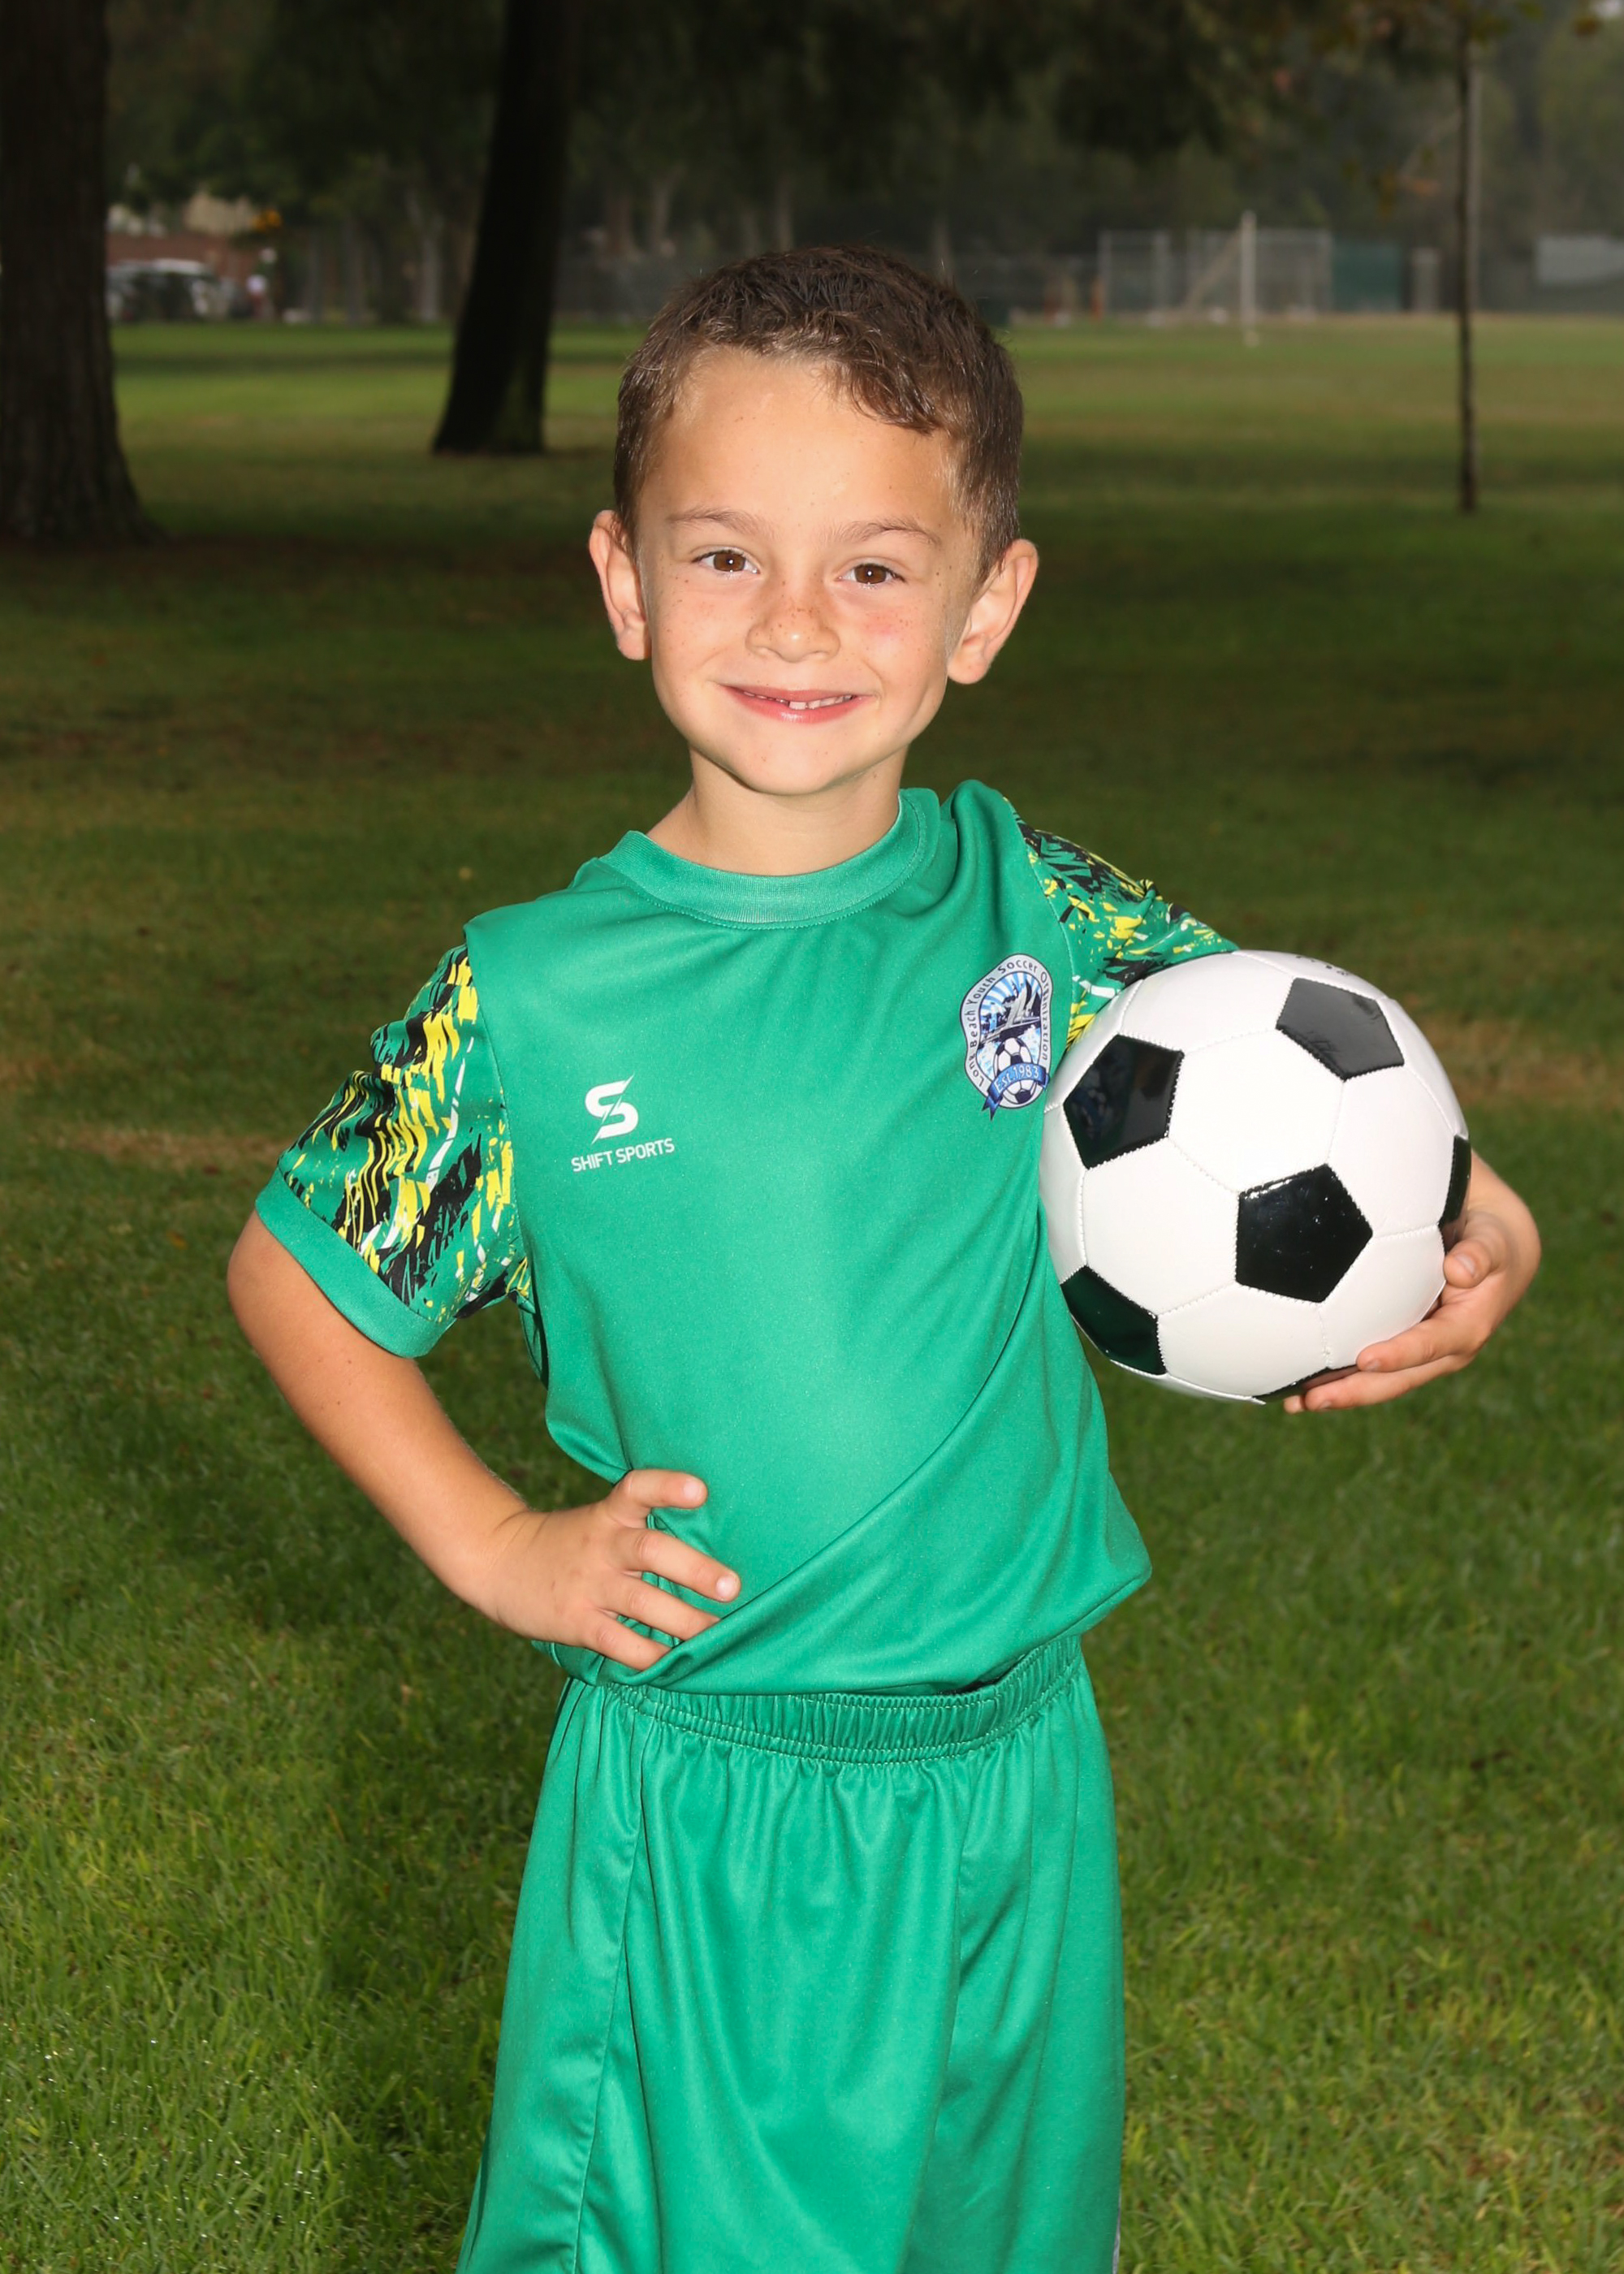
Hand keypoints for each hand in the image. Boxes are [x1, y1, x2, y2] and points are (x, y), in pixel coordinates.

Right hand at [475, 1468, 738, 1670]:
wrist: (498, 1562)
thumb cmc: (569, 1544)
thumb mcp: (600, 1524)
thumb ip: (642, 1532)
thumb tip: (711, 1557)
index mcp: (610, 1515)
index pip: (637, 1489)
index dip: (668, 1487)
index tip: (700, 1491)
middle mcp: (602, 1546)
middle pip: (651, 1550)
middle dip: (694, 1569)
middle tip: (731, 1587)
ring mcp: (588, 1585)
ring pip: (641, 1602)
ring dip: (684, 1621)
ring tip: (717, 1634)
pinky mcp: (576, 1621)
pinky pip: (618, 1642)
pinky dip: (648, 1655)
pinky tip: (674, 1664)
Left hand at [1286, 1153, 1539, 1413]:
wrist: (1492, 1252)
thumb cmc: (1490, 1241)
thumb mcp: (1492, 1242)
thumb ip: (1481, 1253)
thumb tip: (1462, 1269)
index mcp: (1466, 1329)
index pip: (1430, 1346)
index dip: (1400, 1355)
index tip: (1366, 1359)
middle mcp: (1442, 1352)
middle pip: (1397, 1379)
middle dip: (1355, 1391)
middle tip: (1313, 1400)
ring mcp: (1419, 1354)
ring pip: (1377, 1381)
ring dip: (1338, 1392)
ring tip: (1293, 1402)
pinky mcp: (1400, 1347)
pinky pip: (1367, 1367)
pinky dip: (1335, 1375)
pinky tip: (1295, 1380)